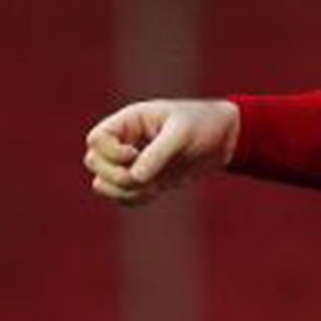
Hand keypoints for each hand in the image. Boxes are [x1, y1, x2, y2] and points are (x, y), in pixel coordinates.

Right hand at [84, 99, 239, 206]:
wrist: (226, 138)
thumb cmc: (205, 124)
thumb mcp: (183, 134)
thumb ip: (158, 153)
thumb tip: (134, 178)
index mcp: (131, 121)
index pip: (96, 139)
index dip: (110, 153)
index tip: (135, 154)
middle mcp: (125, 141)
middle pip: (93, 163)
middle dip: (115, 176)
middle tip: (145, 177)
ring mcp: (131, 162)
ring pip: (104, 184)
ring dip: (124, 191)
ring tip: (153, 185)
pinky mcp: (142, 179)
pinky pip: (122, 197)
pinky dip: (134, 199)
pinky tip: (157, 190)